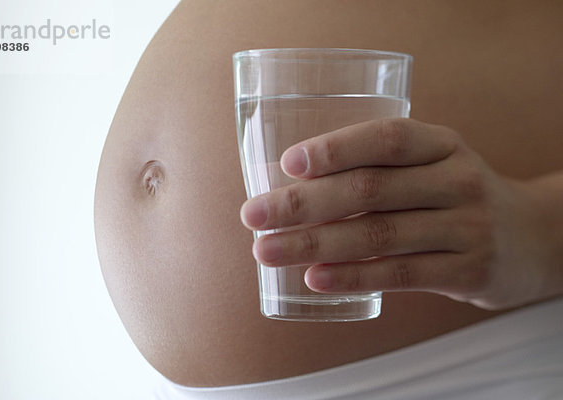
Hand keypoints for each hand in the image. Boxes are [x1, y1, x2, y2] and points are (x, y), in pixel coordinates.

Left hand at [240, 118, 562, 309]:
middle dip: (304, 204)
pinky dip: (353, 276)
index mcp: (442, 145)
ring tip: (267, 251)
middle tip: (253, 215)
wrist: (533, 237)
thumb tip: (292, 188)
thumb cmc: (456, 197)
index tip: (287, 164)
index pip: (387, 138)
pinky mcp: (468, 270)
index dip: (335, 148)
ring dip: (314, 244)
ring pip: (379, 234)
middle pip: (370, 189)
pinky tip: (314, 279)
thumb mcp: (432, 167)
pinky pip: (401, 275)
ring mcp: (465, 226)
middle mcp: (456, 180)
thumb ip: (378, 172)